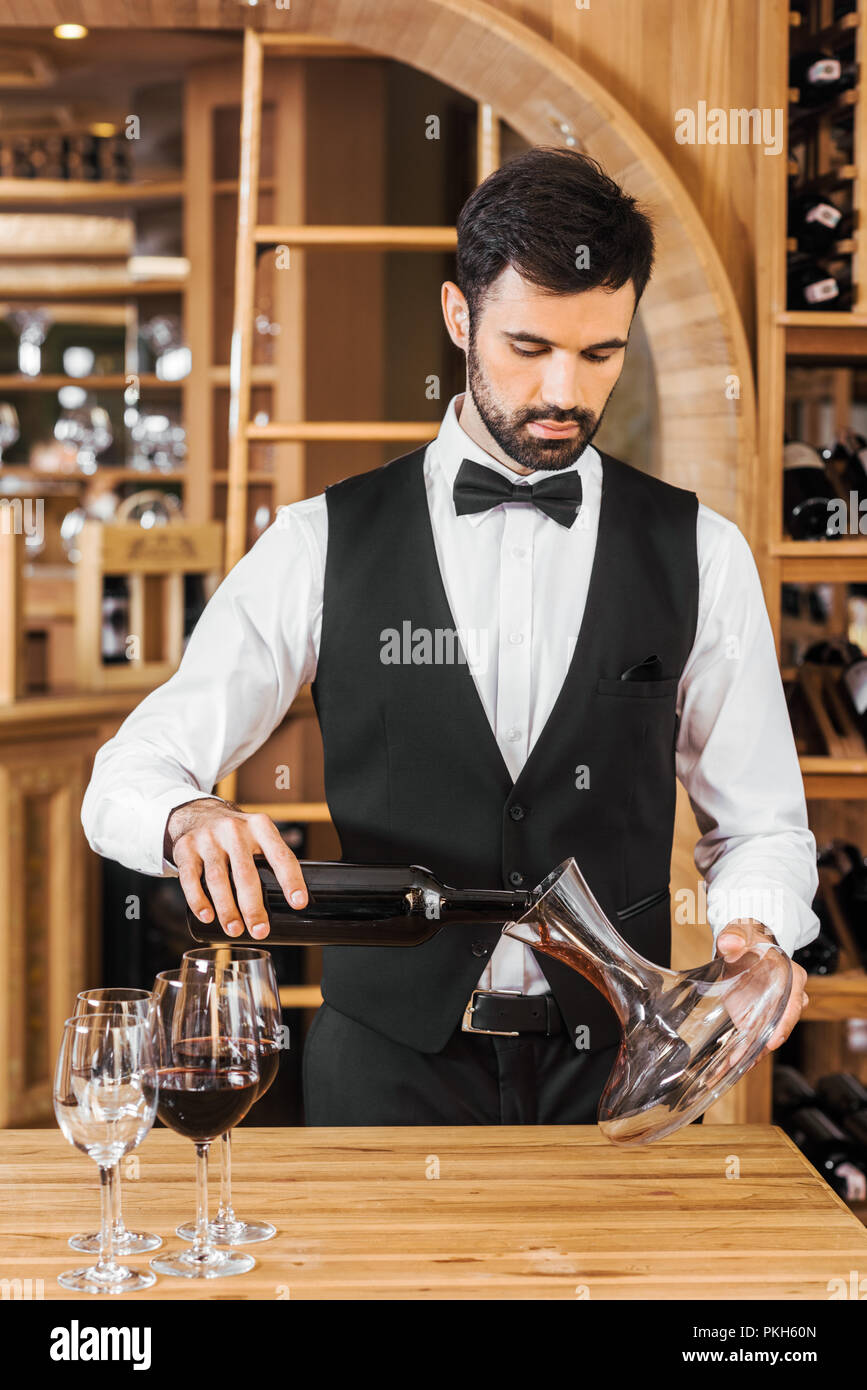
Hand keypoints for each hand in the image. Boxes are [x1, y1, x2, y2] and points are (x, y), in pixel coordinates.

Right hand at [166, 797, 307, 939]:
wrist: (199, 813)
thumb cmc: (237, 835)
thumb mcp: (259, 834)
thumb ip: (272, 859)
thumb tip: (292, 901)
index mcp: (260, 826)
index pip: (280, 855)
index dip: (291, 880)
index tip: (297, 904)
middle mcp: (234, 829)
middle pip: (246, 873)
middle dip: (253, 907)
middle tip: (260, 931)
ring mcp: (208, 838)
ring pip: (218, 878)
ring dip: (227, 909)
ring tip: (234, 930)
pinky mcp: (186, 848)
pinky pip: (190, 878)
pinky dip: (198, 900)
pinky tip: (207, 916)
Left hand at [715, 918, 808, 1058]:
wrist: (740, 945)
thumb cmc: (747, 938)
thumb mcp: (740, 933)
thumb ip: (734, 936)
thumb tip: (729, 942)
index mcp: (791, 975)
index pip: (793, 1001)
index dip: (784, 1022)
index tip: (772, 1040)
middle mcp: (787, 997)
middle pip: (782, 1024)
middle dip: (766, 1043)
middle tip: (749, 1058)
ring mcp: (773, 1010)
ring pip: (768, 1035)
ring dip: (753, 1052)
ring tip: (736, 1065)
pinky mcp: (758, 1017)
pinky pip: (755, 1037)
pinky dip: (744, 1050)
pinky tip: (731, 1063)